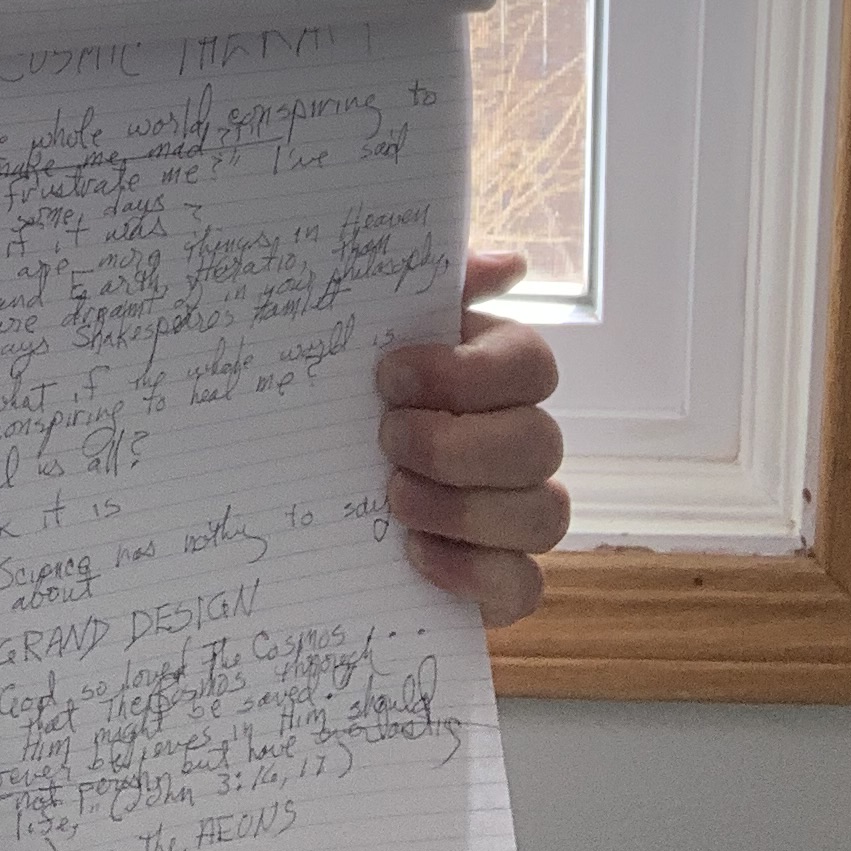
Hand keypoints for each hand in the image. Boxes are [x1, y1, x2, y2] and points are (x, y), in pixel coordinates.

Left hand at [374, 249, 568, 627]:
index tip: (388, 375)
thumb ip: (435, 285)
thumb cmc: (356, 389)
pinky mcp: (501, 576)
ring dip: (464, 510)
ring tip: (393, 499)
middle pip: (540, 443)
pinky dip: (474, 575)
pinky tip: (416, 554)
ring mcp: (519, 510)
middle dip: (458, 446)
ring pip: (544, 515)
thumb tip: (506, 265)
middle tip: (386, 441)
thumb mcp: (377, 325)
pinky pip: (525, 586)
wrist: (307, 479)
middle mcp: (522, 439)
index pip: (532, 364)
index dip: (467, 374)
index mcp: (498, 371)